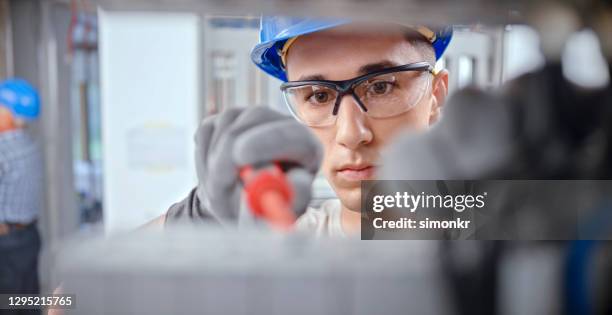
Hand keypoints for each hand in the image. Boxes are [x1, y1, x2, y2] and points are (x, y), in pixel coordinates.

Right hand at [171, 106, 321, 225]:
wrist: (238, 206)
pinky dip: (203, 158)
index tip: (241, 158)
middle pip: (258, 117)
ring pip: (227, 126)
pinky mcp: (227, 118)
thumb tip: (283, 188)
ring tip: (220, 191)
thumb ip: (276, 207)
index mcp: (306, 149)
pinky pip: (207, 131)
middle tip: (216, 180)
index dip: (269, 142)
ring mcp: (254, 118)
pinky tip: (214, 175)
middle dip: (231, 147)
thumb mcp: (268, 220)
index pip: (294, 135)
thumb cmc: (261, 213)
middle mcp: (282, 126)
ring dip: (215, 164)